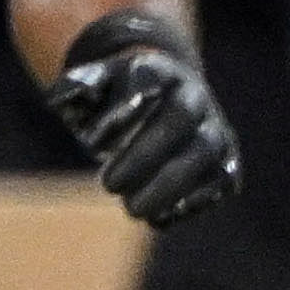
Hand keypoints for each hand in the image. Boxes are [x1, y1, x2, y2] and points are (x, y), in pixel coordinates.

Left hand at [50, 10, 241, 225]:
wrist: (163, 105)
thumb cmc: (119, 101)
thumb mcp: (95, 87)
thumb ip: (77, 88)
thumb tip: (63, 99)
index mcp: (159, 70)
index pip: (147, 80)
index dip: (123, 109)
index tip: (91, 140)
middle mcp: (194, 96)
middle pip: (179, 118)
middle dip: (144, 154)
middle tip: (109, 185)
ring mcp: (216, 130)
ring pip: (205, 153)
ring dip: (169, 186)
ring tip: (132, 209)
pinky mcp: (227, 163)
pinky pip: (220, 182)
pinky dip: (192, 204)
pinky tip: (159, 219)